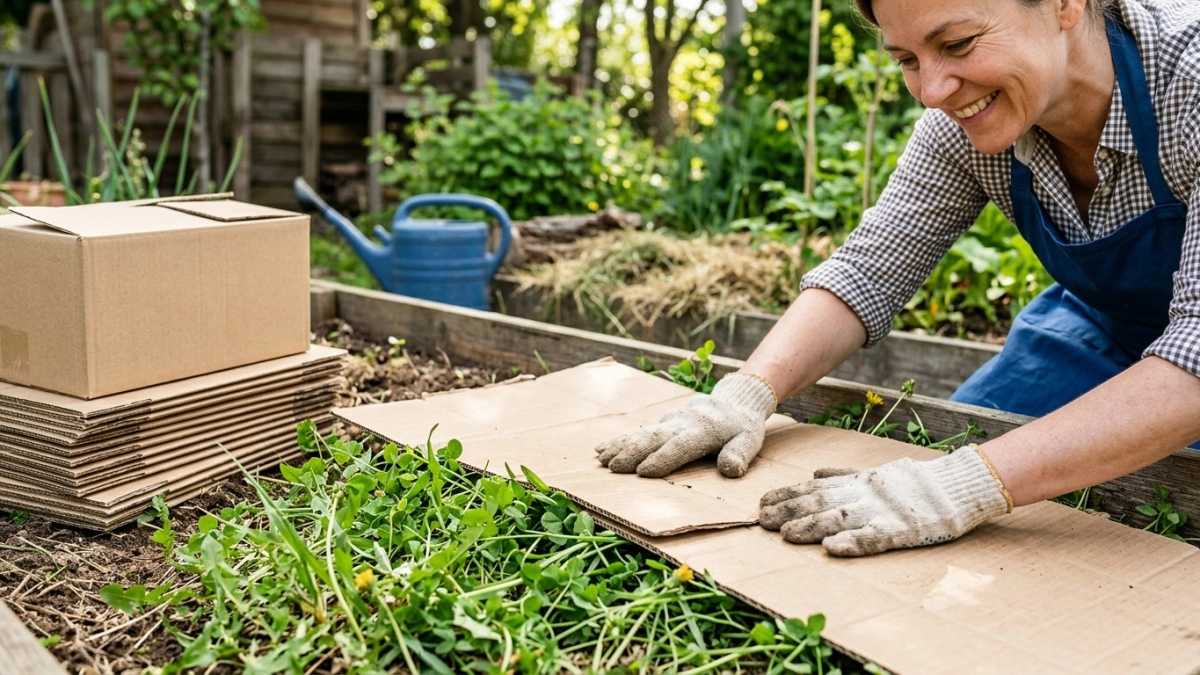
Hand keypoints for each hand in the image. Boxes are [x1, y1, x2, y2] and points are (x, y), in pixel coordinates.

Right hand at [595, 373, 776, 477]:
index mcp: (704, 430)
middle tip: (613, 467)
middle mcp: (683, 423)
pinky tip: (601, 448)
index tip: (644, 472)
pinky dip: (620, 440)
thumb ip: (739, 454)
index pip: (681, 445)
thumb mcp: (750, 441)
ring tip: (601, 459)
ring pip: (642, 433)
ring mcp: (671, 421)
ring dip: (621, 446)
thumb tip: (730, 470)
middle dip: (633, 452)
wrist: (736, 399)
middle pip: (655, 438)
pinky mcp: (663, 422)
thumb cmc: (743, 427)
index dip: (663, 458)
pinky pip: (639, 431)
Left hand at [758, 446, 1011, 556]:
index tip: (761, 503)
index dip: (786, 495)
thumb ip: (844, 474)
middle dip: (789, 512)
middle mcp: (863, 494)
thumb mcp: (875, 472)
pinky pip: (873, 537)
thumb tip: (815, 472)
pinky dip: (851, 542)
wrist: (956, 484)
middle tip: (761, 522)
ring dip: (811, 527)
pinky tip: (831, 548)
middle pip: (820, 502)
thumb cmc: (914, 481)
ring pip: (839, 519)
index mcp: (857, 481)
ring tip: (786, 534)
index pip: (814, 488)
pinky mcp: (901, 530)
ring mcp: (882, 511)